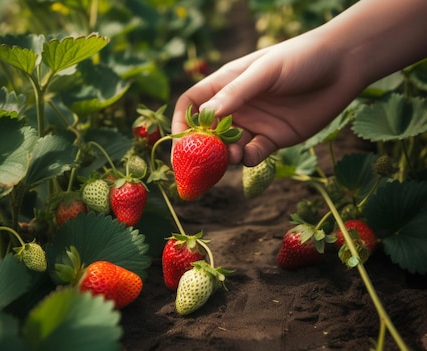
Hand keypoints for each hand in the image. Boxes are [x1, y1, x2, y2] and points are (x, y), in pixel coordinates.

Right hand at [173, 32, 364, 166]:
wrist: (344, 65)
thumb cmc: (301, 58)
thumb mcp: (265, 71)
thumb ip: (236, 94)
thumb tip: (204, 116)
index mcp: (226, 84)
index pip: (191, 104)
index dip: (182, 122)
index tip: (180, 141)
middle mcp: (236, 106)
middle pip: (206, 131)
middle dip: (200, 148)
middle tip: (198, 163)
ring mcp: (254, 123)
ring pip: (228, 146)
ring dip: (224, 155)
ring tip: (230, 156)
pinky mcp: (273, 138)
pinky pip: (253, 154)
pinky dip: (248, 158)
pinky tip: (250, 155)